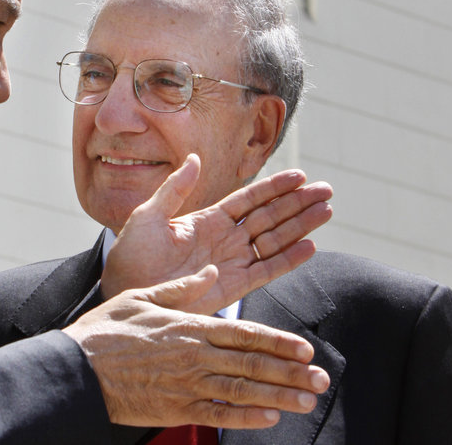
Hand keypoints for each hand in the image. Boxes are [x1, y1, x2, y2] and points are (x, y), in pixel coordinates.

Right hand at [65, 266, 329, 428]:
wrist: (77, 369)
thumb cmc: (107, 330)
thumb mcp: (143, 296)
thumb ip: (182, 288)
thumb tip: (210, 272)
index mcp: (190, 326)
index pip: (244, 333)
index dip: (279, 342)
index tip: (306, 348)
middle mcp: (195, 355)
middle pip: (252, 363)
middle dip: (291, 372)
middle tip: (321, 379)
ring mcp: (187, 385)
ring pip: (243, 391)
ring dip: (279, 396)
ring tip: (307, 400)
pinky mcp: (175, 409)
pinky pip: (218, 415)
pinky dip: (247, 418)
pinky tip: (270, 419)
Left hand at [101, 154, 332, 313]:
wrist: (125, 293)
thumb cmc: (130, 255)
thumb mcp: (149, 215)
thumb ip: (175, 189)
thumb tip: (196, 158)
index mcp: (207, 220)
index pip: (248, 200)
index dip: (274, 188)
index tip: (299, 175)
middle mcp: (224, 239)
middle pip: (269, 217)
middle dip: (297, 203)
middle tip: (326, 189)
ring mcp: (231, 262)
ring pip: (274, 240)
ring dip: (300, 226)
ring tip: (326, 210)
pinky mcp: (233, 287)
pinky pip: (266, 270)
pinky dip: (288, 260)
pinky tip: (309, 246)